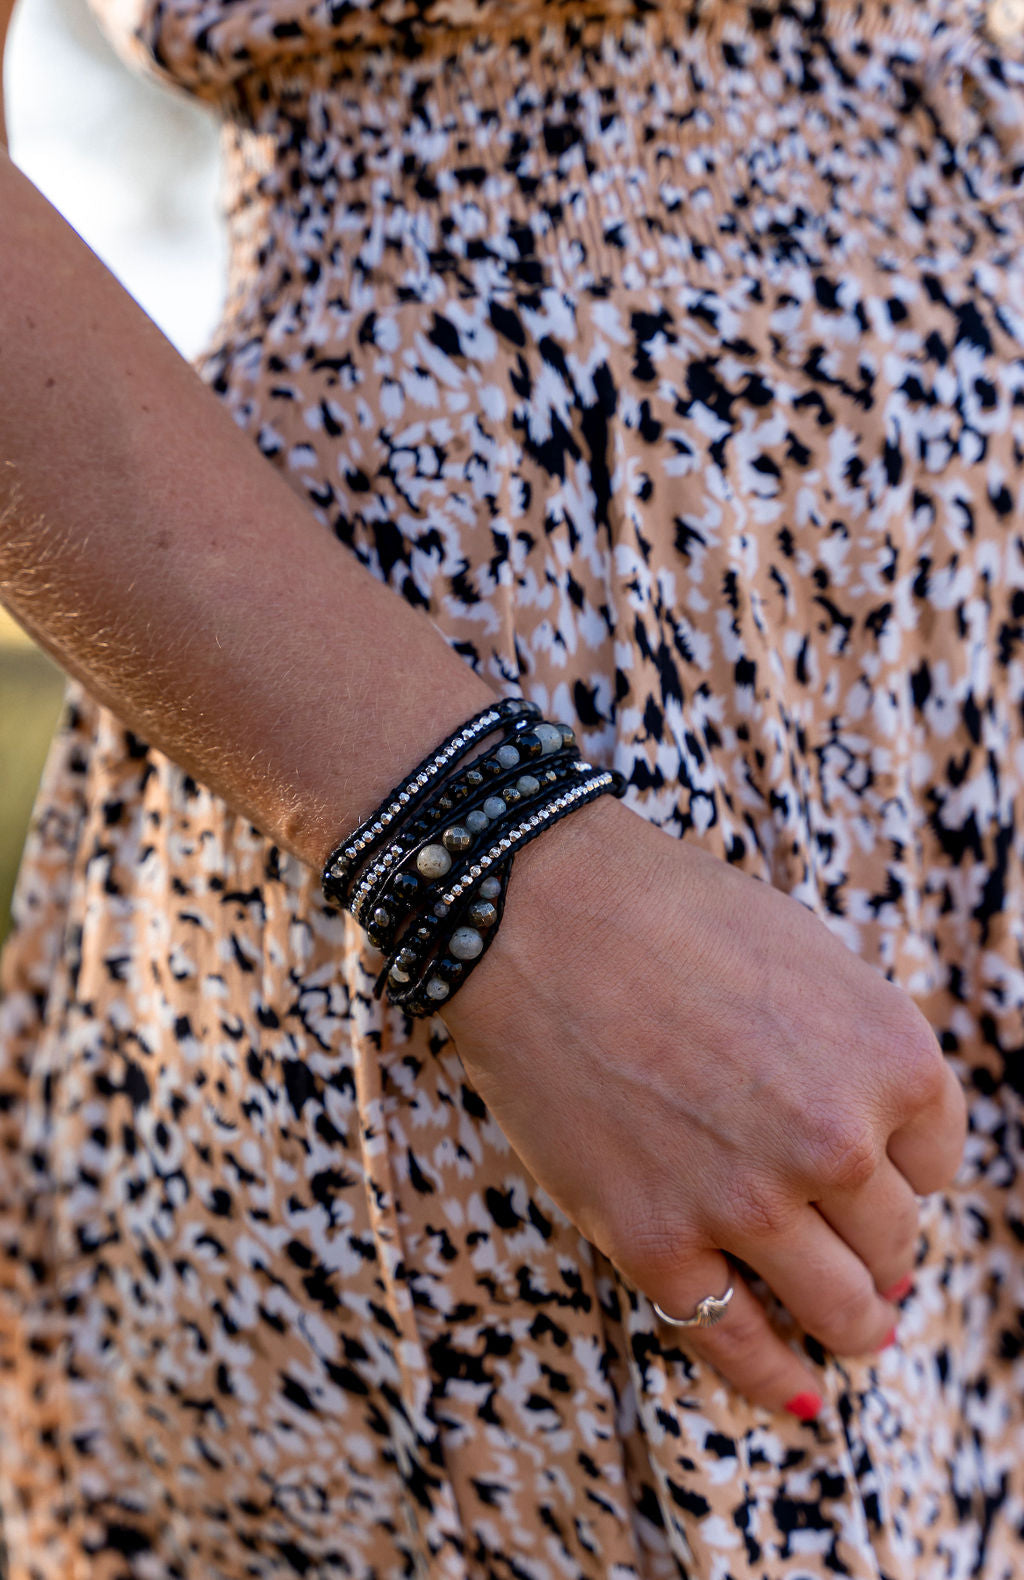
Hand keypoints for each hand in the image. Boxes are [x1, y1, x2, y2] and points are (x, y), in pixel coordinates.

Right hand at [443, 795, 966, 1415]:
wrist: (534, 913)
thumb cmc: (665, 912)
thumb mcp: (806, 955)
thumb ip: (856, 1044)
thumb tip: (877, 1132)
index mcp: (891, 1056)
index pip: (938, 1159)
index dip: (903, 1166)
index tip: (871, 1167)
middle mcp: (838, 1140)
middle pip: (893, 1237)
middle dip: (875, 1240)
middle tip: (850, 1240)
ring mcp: (747, 1202)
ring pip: (843, 1310)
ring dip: (853, 1324)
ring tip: (850, 1328)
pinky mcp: (657, 1243)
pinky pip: (737, 1345)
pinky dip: (774, 1379)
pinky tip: (795, 1393)